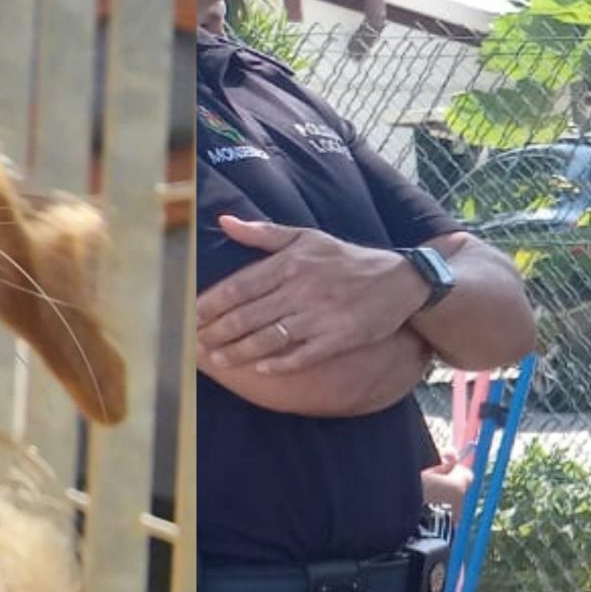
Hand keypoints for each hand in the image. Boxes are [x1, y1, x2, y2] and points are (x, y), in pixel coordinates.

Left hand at [198, 215, 427, 372]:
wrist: (400, 280)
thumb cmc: (345, 259)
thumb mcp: (306, 237)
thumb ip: (263, 233)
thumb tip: (224, 222)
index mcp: (292, 262)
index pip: (242, 285)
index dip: (213, 303)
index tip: (190, 315)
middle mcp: (304, 288)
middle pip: (251, 314)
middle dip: (219, 331)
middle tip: (195, 344)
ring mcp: (322, 315)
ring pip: (272, 336)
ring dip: (242, 350)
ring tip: (219, 359)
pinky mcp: (341, 337)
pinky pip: (304, 354)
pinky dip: (281, 363)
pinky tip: (260, 370)